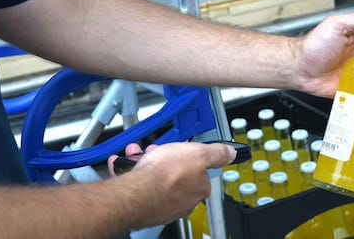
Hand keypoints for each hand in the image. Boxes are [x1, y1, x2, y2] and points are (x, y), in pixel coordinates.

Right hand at [106, 142, 235, 226]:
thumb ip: (216, 153)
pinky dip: (130, 171)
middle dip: (164, 158)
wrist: (136, 192)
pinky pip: (138, 184)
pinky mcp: (143, 205)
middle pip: (176, 174)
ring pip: (155, 178)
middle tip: (157, 151)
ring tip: (138, 154)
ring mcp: (162, 203)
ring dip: (145, 161)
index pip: (200, 171)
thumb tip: (229, 153)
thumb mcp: (199, 153)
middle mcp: (182, 200)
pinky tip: (124, 163)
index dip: (190, 156)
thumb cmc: (166, 175)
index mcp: (198, 189)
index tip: (182, 149)